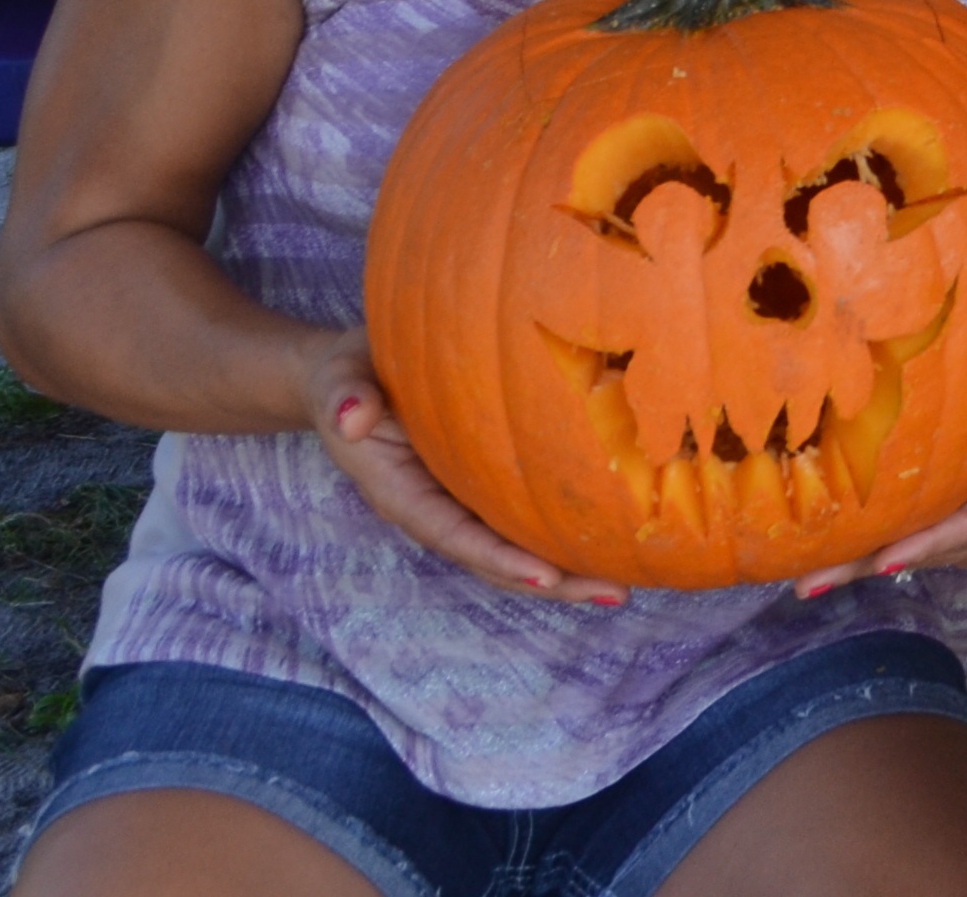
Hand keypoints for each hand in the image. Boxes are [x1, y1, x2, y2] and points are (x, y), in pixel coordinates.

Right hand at [299, 330, 625, 606]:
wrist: (358, 373)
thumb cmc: (351, 376)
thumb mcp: (342, 381)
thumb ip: (345, 398)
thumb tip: (351, 418)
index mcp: (402, 493)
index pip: (452, 535)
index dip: (497, 558)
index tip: (545, 577)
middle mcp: (437, 508)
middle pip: (495, 557)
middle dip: (552, 580)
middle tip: (612, 593)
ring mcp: (463, 502)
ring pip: (516, 546)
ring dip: (568, 568)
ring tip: (624, 582)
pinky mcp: (485, 486)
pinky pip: (525, 515)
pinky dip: (564, 530)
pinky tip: (613, 539)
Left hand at [815, 376, 966, 591]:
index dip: (930, 543)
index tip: (884, 560)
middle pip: (931, 549)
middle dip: (873, 564)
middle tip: (812, 580)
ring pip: (913, 546)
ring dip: (861, 559)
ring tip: (803, 570)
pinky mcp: (953, 512)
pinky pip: (909, 529)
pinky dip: (868, 539)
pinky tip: (822, 544)